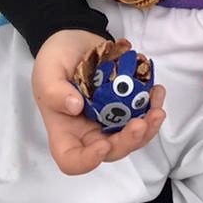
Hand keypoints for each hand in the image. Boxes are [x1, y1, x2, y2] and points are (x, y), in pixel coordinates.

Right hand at [31, 30, 165, 175]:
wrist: (73, 40)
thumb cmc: (54, 60)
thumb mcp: (46, 72)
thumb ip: (54, 91)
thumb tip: (75, 106)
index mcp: (65, 131)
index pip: (72, 160)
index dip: (87, 161)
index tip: (101, 145)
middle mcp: (88, 132)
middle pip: (110, 151)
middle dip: (128, 141)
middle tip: (141, 122)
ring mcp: (109, 120)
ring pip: (131, 137)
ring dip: (148, 128)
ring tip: (157, 109)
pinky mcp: (124, 106)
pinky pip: (141, 114)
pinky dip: (152, 107)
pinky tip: (157, 91)